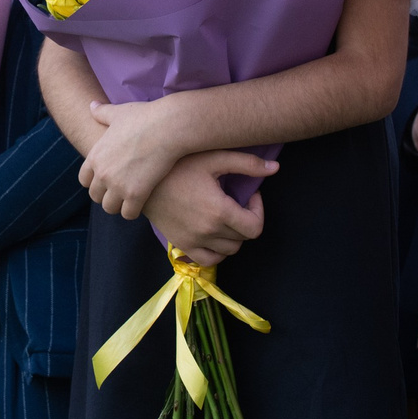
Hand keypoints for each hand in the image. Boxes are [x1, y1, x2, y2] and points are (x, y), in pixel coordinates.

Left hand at [79, 95, 199, 219]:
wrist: (167, 127)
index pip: (84, 180)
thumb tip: (91, 104)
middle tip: (121, 192)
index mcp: (95, 156)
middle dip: (107, 195)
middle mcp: (102, 173)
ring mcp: (117, 185)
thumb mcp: (119, 113)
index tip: (108, 180)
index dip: (95, 182)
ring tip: (131, 199)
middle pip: (95, 197)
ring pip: (110, 208)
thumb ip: (102, 112)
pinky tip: (142, 203)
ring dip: (119, 205)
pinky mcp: (135, 194)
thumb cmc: (145, 117)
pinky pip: (128, 214)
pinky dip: (133, 211)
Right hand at [137, 153, 275, 264]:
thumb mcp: (214, 158)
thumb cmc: (178, 164)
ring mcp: (193, 241)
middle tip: (237, 202)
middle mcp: (208, 232)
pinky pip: (208, 260)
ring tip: (226, 216)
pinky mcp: (181, 244)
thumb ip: (247, 163)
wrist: (142, 178)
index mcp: (219, 212)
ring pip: (228, 251)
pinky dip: (217, 251)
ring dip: (233, 236)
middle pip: (243, 239)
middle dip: (246, 220)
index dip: (258, 211)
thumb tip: (276, 169)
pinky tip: (214, 232)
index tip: (250, 195)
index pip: (255, 227)